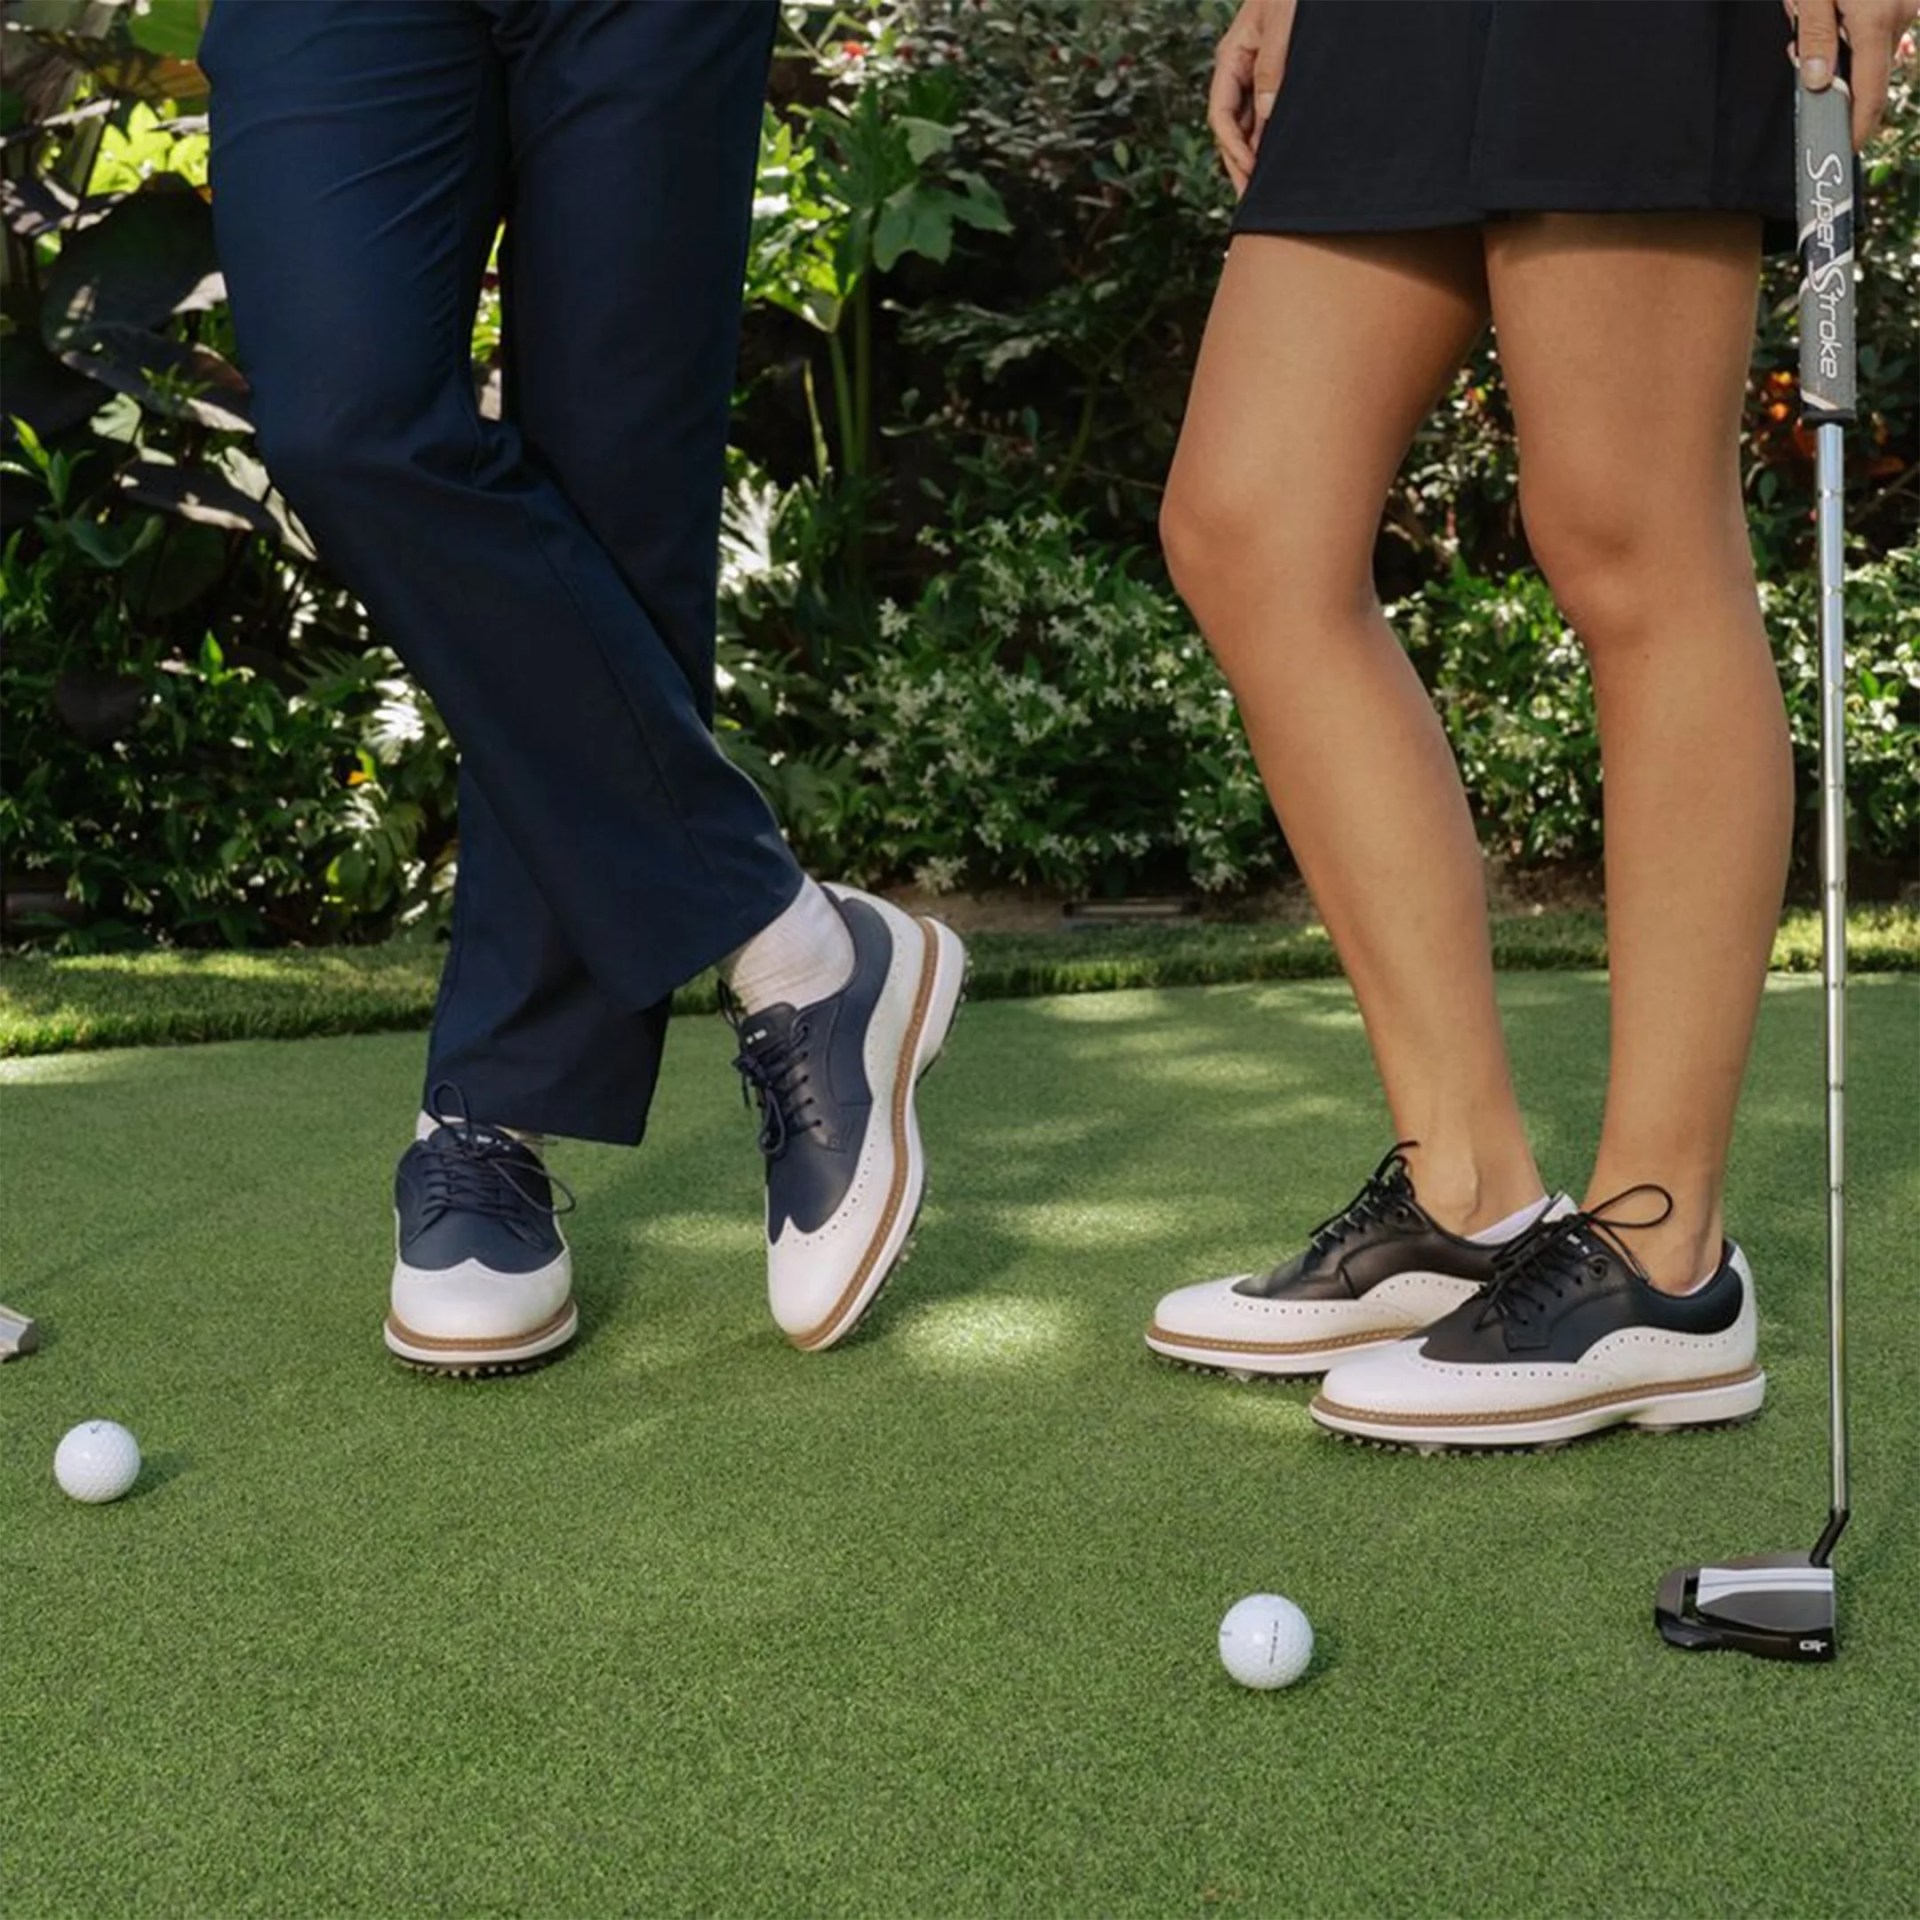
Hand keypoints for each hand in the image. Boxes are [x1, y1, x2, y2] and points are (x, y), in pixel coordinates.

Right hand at [1208, 0, 1298, 196]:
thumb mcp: (1283, 21)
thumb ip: (1272, 64)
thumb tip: (1266, 113)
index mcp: (1232, 57)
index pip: (1221, 114)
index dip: (1233, 148)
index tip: (1251, 171)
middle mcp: (1240, 69)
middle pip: (1231, 128)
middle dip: (1238, 164)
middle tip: (1251, 200)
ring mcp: (1257, 74)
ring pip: (1248, 125)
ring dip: (1253, 157)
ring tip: (1264, 190)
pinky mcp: (1277, 77)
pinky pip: (1268, 115)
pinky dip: (1270, 140)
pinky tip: (1279, 161)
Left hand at [1788, 0, 1919, 146]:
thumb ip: (1815, 37)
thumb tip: (1817, 82)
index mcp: (1875, 20)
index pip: (1870, 93)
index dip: (1859, 127)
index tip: (1848, 148)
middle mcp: (1900, 13)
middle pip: (1869, 73)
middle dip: (1834, 75)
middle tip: (1797, 49)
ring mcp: (1908, 2)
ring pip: (1873, 48)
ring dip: (1840, 45)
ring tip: (1812, 12)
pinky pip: (1878, 26)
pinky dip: (1854, 27)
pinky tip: (1832, 6)